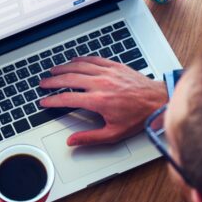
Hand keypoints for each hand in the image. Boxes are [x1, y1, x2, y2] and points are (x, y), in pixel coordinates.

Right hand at [39, 56, 166, 145]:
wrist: (158, 101)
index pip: (67, 98)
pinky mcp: (114, 66)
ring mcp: (107, 72)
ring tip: (53, 71)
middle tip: (43, 83)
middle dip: (52, 81)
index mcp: (98, 101)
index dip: (52, 100)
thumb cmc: (138, 117)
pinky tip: (73, 61)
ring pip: (78, 66)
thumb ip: (90, 138)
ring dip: (63, 68)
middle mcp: (100, 84)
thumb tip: (72, 141)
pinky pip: (92, 59)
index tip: (44, 101)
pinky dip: (80, 59)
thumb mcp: (114, 133)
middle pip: (69, 79)